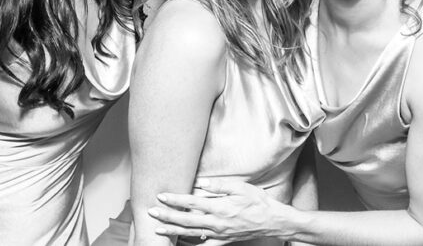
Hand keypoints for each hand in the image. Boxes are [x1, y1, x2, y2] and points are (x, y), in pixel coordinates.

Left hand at [150, 178, 290, 243]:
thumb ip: (219, 185)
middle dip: (167, 216)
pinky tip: (180, 244)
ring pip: (191, 233)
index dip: (175, 199)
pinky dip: (191, 245)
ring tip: (158, 228)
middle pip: (186, 220)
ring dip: (173, 231)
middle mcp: (216, 222)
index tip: (161, 196)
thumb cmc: (257, 202)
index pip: (191, 202)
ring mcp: (218, 234)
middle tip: (151, 212)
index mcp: (219, 207)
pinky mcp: (222, 241)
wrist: (271, 221)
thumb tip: (200, 183)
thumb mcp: (241, 187)